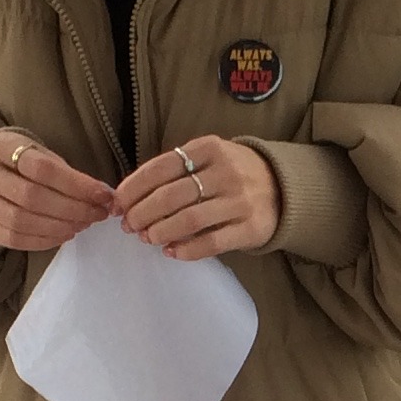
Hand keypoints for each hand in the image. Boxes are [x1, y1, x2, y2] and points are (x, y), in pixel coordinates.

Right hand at [0, 129, 113, 251]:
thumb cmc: (24, 165)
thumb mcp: (42, 156)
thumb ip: (67, 175)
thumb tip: (102, 196)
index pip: (41, 168)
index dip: (75, 184)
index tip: (102, 195)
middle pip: (32, 196)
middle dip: (72, 209)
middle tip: (97, 214)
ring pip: (22, 220)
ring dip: (59, 226)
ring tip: (82, 225)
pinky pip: (14, 239)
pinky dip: (43, 240)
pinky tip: (63, 235)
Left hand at [112, 138, 279, 258]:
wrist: (283, 188)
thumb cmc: (231, 174)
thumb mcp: (208, 158)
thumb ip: (174, 171)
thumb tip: (128, 196)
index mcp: (209, 148)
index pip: (161, 167)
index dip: (134, 188)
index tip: (117, 204)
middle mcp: (225, 172)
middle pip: (171, 196)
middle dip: (142, 213)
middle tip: (129, 225)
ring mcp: (240, 200)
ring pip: (189, 219)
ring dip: (160, 231)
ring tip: (147, 238)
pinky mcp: (250, 227)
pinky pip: (212, 242)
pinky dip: (186, 250)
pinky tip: (171, 252)